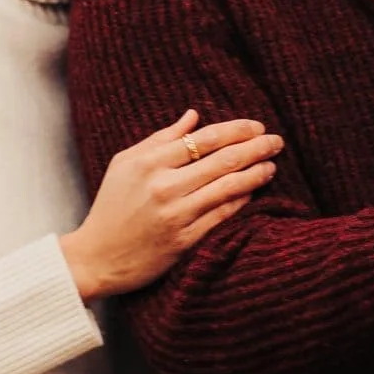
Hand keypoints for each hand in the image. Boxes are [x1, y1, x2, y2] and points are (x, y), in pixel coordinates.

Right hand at [62, 110, 281, 301]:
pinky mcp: (183, 240)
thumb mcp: (125, 164)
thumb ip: (160, 139)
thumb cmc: (111, 206)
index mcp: (149, 163)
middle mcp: (164, 186)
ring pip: (228, 187)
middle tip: (277, 141)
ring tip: (273, 164)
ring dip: (256, 172)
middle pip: (222, 160)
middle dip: (256, 147)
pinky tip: (255, 190)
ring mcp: (175, 214)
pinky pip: (222, 215)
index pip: (204, 139)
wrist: (96, 257)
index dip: (236, 130)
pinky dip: (242, 199)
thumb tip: (194, 116)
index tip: (256, 127)